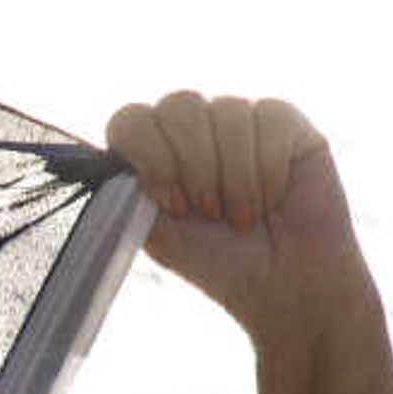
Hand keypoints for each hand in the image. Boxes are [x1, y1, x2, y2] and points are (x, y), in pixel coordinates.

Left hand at [104, 90, 363, 342]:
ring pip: (226, 111)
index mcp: (157, 150)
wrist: (284, 288)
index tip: (173, 203)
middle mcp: (197, 128)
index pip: (132, 119)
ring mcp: (241, 120)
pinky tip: (273, 199)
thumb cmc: (219, 262)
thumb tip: (106, 160)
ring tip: (242, 216)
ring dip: (234, 177)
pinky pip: (268, 119)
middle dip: (194, 166)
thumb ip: (129, 191)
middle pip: (178, 105)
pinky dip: (267, 169)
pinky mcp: (286, 124)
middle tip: (210, 213)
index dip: (150, 155)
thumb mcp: (159, 232)